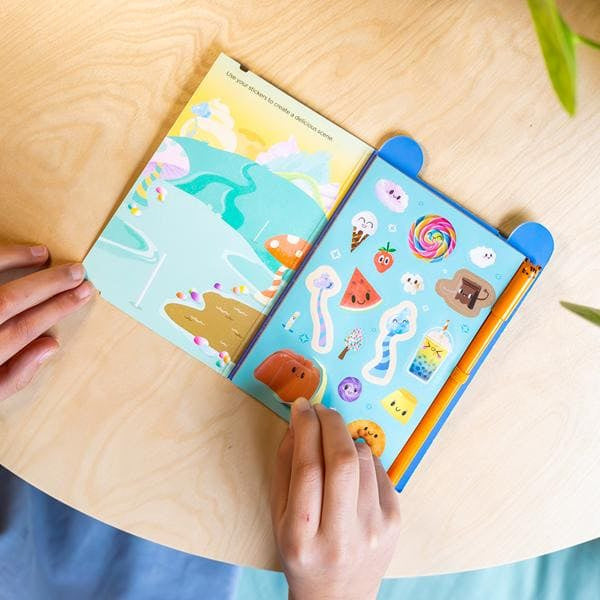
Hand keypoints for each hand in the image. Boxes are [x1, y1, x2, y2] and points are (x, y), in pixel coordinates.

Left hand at [0, 244, 94, 400]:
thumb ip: (16, 375)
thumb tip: (51, 345)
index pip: (25, 329)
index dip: (58, 308)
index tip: (82, 293)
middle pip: (9, 301)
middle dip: (48, 285)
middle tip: (76, 271)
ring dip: (14, 262)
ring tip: (43, 254)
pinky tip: (7, 253)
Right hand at [271, 398, 400, 599]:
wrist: (339, 598)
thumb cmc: (303, 555)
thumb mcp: (279, 519)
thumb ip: (285, 469)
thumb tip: (297, 424)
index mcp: (303, 536)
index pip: (307, 468)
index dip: (305, 428)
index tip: (302, 407)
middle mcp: (342, 536)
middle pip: (342, 460)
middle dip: (331, 423)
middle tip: (322, 409)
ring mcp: (375, 530)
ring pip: (364, 460)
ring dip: (347, 439)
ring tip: (334, 443)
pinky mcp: (395, 522)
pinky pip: (380, 470)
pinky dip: (364, 458)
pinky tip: (353, 468)